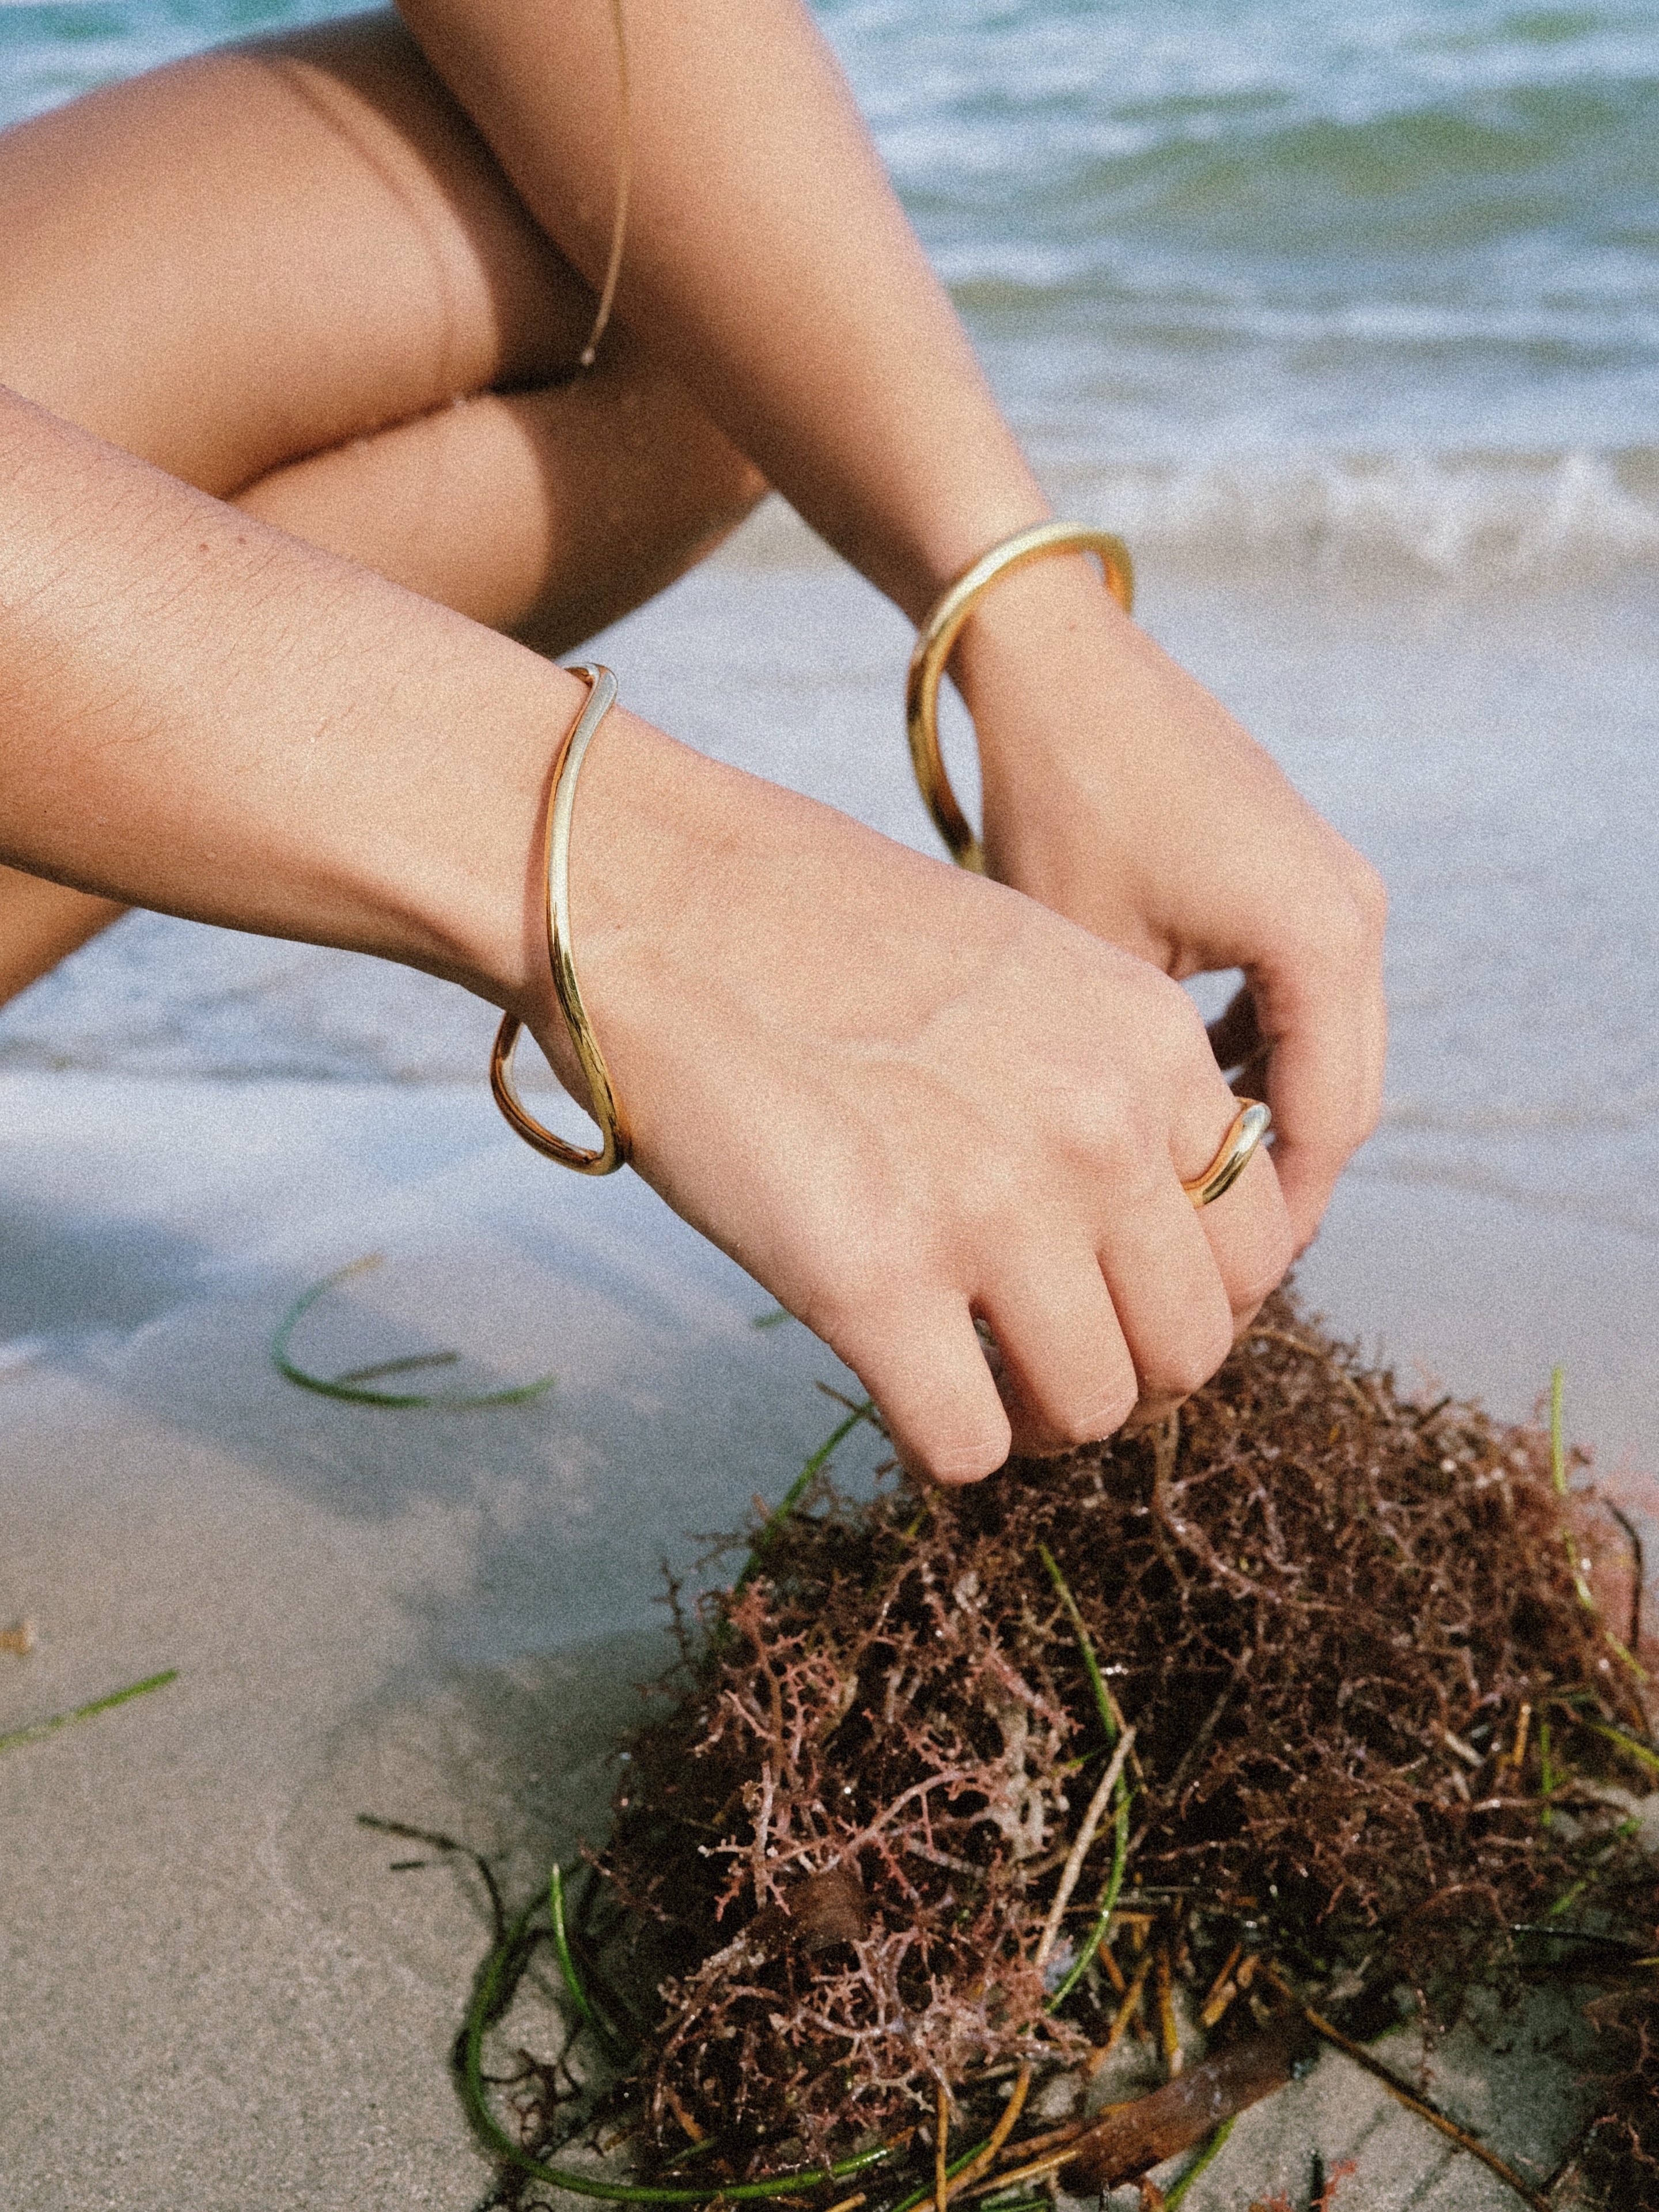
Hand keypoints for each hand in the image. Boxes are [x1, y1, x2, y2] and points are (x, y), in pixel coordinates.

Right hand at [530, 711, 1294, 1480]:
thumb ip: (1107, 1083)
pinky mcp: (871, 1277)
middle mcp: (1098, 1127)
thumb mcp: (1026, 968)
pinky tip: (899, 1388)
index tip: (1120, 1305)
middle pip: (1190, 1347)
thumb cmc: (815, 928)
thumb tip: (1138, 1223)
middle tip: (1047, 1366)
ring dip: (1034, 1418)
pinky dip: (941, 1444)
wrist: (651, 896)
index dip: (1189, 1299)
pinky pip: (965, 1446)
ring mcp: (991, 1206)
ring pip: (1089, 1410)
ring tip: (973, 1378)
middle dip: (1125, 1379)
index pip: (1258, 1242)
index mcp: (1149, 1043)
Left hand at [953, 555, 1386, 1254]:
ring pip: (1321, 1051)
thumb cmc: (1056, 796)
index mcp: (1318, 938)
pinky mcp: (1295, 873)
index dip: (1268, 1222)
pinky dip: (1249, 1061)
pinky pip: (1295, 1000)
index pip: (1324, 1127)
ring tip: (1179, 1203)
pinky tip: (1177, 1106)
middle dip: (1271, 1187)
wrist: (1053, 657)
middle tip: (1192, 1266)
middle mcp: (1350, 912)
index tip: (1207, 1290)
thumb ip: (1130, 1078)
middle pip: (1339, 1099)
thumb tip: (1131, 1201)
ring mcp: (1332, 887)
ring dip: (1261, 1125)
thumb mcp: (1083, 960)